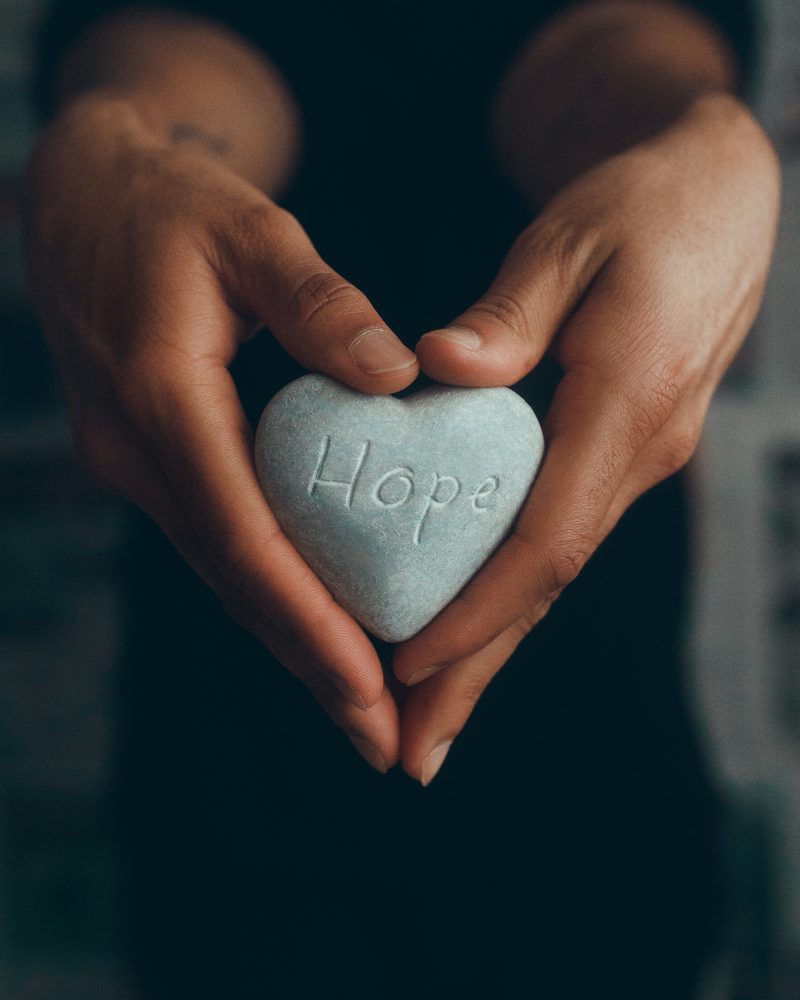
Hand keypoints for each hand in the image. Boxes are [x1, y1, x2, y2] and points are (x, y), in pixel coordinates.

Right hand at [22, 94, 419, 772]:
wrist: (84, 200)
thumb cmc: (169, 206)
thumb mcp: (248, 229)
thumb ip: (319, 302)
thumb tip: (397, 374)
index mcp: (162, 398)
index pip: (242, 535)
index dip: (306, 618)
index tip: (369, 685)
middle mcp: (139, 452)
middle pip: (236, 582)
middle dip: (310, 666)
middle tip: (382, 741)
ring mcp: (139, 464)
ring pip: (228, 575)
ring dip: (294, 644)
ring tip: (364, 712)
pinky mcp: (157, 462)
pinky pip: (222, 543)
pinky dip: (274, 594)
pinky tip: (319, 629)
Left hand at [393, 93, 779, 783]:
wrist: (715, 197)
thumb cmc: (640, 206)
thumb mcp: (568, 240)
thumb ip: (507, 315)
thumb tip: (434, 369)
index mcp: (628, 403)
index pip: (546, 539)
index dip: (477, 610)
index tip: (405, 664)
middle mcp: (638, 453)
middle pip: (546, 586)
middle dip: (476, 672)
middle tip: (408, 753)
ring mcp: (635, 461)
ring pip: (550, 576)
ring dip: (489, 650)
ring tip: (425, 718)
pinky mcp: (618, 454)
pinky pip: (555, 541)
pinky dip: (507, 595)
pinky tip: (468, 630)